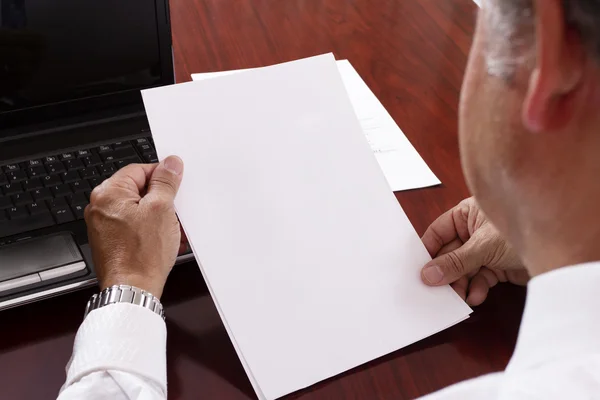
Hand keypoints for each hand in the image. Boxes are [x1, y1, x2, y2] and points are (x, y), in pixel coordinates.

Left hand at [85, 156, 183, 298]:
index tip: (176, 184)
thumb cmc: (142, 255)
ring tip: (171, 229)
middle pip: (138, 190)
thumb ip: (165, 182)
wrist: (133, 289)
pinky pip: (134, 226)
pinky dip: (150, 229)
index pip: (139, 169)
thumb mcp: (162, 209)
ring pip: (138, 209)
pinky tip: (164, 240)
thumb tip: (170, 164)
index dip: (161, 176)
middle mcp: (100, 207)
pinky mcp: (111, 241)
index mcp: (108, 193)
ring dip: (158, 216)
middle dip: (161, 199)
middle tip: (175, 210)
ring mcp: (104, 225)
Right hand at [420, 197, 528, 305]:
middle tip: (435, 290)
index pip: (438, 232)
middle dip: (445, 272)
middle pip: (449, 254)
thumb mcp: (482, 247)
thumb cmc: (521, 233)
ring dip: (460, 284)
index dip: (428, 251)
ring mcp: (484, 250)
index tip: (418, 269)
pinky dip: (477, 289)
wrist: (558, 251)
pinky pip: (479, 279)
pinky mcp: (496, 267)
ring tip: (458, 297)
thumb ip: (454, 262)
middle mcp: (473, 231)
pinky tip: (477, 296)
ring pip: (462, 270)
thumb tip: (428, 274)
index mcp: (466, 214)